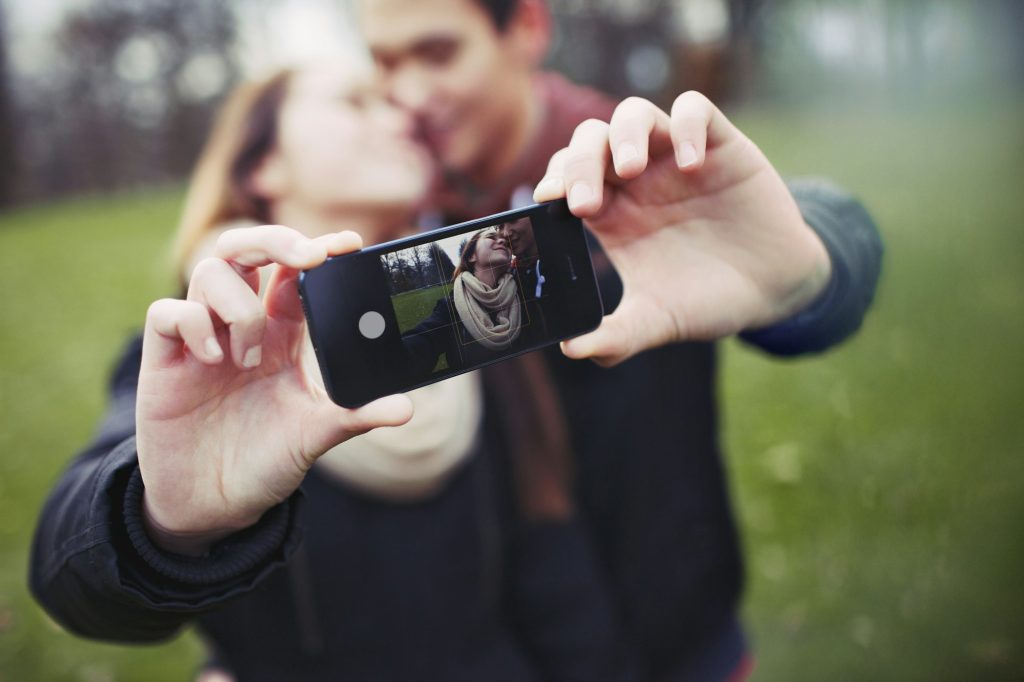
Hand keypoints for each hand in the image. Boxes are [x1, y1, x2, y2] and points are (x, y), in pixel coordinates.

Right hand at [137, 226, 412, 554]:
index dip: (317, 249)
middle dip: (275, 240)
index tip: (349, 243)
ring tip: (248, 359)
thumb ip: (356, 417)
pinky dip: (193, 324)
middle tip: (306, 257)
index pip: (294, 274)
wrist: (214, 504)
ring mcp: (200, 341)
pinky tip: (213, 360)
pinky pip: (167, 313)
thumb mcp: (315, 436)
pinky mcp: (164, 362)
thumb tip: (406, 409)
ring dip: (239, 306)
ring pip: (210, 273)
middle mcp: (240, 327)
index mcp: (281, 335)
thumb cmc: (265, 461)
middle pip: (246, 251)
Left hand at [534, 92, 831, 365]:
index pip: (565, 177)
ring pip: (634, 114)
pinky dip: (686, 126)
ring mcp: (675, 157)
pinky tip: (690, 164)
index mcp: (611, 212)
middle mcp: (637, 178)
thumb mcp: (658, 320)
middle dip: (579, 162)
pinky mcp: (720, 145)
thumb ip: (616, 336)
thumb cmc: (707, 299)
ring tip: (630, 168)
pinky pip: (695, 110)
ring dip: (624, 135)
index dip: (553, 182)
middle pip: (590, 141)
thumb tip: (571, 349)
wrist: (774, 290)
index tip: (548, 204)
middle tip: (584, 203)